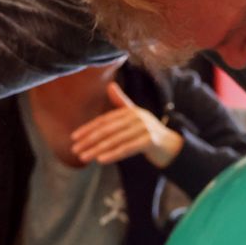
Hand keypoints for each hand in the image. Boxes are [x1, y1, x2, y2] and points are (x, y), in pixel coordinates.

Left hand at [70, 82, 185, 168]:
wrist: (171, 146)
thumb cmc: (149, 132)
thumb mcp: (135, 116)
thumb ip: (122, 102)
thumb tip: (110, 85)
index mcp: (130, 111)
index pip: (105, 120)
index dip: (88, 128)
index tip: (74, 137)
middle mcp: (137, 117)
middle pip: (108, 130)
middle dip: (89, 140)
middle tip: (75, 150)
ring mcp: (144, 128)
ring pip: (116, 140)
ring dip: (97, 149)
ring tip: (84, 157)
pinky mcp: (150, 141)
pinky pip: (127, 148)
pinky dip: (113, 154)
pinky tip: (101, 159)